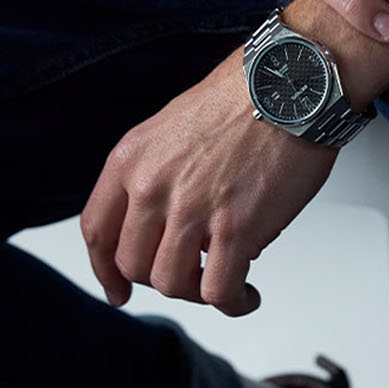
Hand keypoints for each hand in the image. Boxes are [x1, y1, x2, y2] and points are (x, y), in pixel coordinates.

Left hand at [80, 48, 338, 316]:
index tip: (117, 289)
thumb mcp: (172, 128)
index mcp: (131, 160)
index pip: (97, 231)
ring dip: (197, 293)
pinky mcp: (235, 229)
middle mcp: (152, 186)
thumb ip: (157, 174)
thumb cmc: (245, 98)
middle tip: (191, 276)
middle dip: (162, 279)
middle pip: (134, 264)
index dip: (105, 270)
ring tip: (224, 283)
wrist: (290, 83)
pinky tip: (245, 296)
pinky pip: (218, 291)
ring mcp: (191, 210)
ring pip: (171, 284)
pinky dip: (232, 304)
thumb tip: (166, 222)